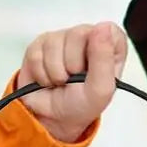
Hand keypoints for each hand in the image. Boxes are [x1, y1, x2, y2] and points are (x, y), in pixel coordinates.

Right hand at [16, 21, 127, 141]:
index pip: (109, 30)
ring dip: (57, 72)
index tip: (94, 69)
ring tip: (62, 82)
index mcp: (110, 46)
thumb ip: (104, 57)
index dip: (99, 50)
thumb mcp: (100, 88)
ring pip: (55, 43)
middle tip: (75, 79)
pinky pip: (36, 53)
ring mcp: (62, 38)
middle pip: (78, 33)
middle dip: (74, 65)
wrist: (53, 119)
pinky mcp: (40, 45)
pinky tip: (48, 80)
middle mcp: (87, 37)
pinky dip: (42, 74)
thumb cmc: (82, 104)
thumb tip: (102, 26)